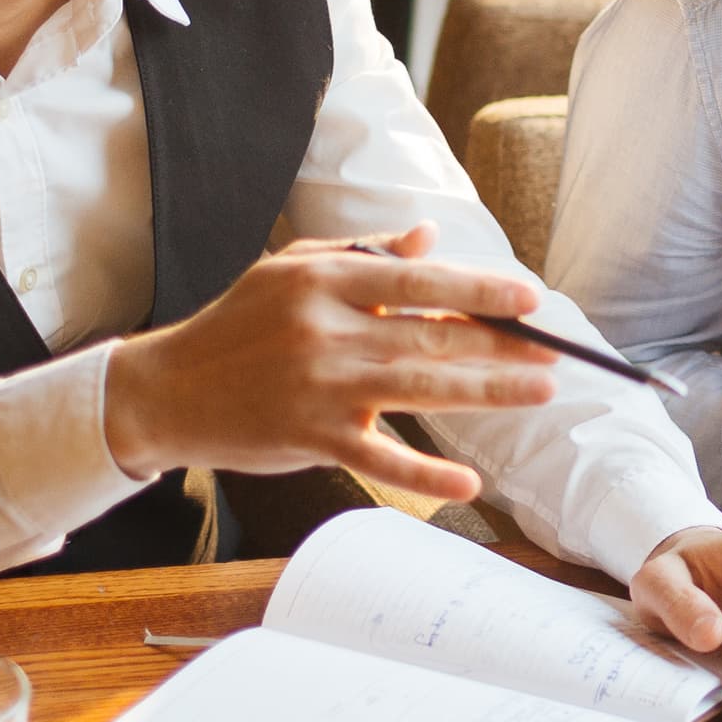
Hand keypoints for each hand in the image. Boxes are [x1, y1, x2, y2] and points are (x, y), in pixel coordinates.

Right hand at [101, 225, 557, 502]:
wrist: (166, 391)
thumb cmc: (237, 325)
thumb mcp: (291, 270)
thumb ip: (364, 253)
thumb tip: (430, 238)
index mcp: (326, 279)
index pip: (421, 281)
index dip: (480, 290)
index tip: (530, 300)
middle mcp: (328, 329)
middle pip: (433, 335)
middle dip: (501, 345)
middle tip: (555, 355)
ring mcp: (321, 386)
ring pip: (421, 387)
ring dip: (487, 391)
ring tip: (539, 391)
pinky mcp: (311, 436)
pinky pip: (380, 457)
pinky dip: (426, 473)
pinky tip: (469, 483)